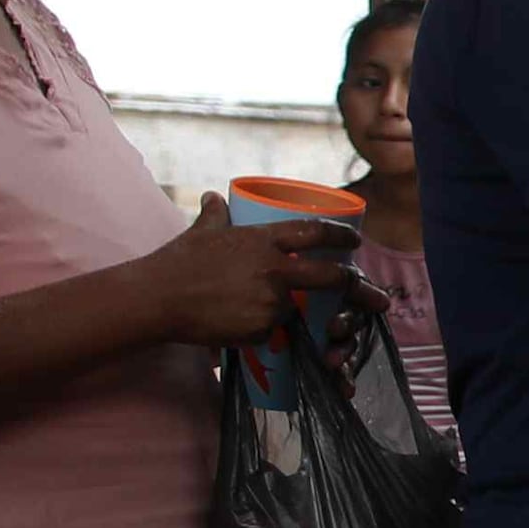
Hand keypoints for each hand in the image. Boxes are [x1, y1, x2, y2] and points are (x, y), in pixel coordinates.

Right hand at [140, 195, 355, 344]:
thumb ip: (215, 214)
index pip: (317, 233)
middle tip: (372, 292)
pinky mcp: (262, 329)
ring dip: (317, 316)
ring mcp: (270, 301)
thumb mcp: (202, 231)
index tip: (356, 242)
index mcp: (264, 240)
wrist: (157, 299)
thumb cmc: (177, 262)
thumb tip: (216, 195)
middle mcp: (275, 269)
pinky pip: (278, 332)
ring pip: (305, 310)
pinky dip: (278, 332)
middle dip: (358, 286)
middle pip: (332, 277)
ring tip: (324, 320)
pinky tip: (272, 332)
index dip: (342, 237)